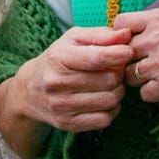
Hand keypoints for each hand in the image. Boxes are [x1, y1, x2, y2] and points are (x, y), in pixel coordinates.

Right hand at [12, 26, 134, 132]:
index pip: (95, 58)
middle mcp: (57, 83)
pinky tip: (106, 100)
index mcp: (58, 58)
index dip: (118, 54)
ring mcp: (61, 106)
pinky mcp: (68, 124)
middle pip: (108, 80)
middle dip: (120, 73)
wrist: (29, 90)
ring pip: (109, 101)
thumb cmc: (57, 59)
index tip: (129, 51)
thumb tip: (126, 35)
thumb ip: (101, 35)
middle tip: (118, 69)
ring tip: (113, 84)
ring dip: (118, 91)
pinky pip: (104, 120)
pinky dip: (112, 109)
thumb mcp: (73, 40)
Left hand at [114, 0, 158, 103]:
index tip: (134, 38)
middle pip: (122, 52)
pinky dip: (152, 94)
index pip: (121, 23)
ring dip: (140, 78)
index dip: (124, 32)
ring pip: (130, 76)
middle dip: (131, 57)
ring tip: (155, 78)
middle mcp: (153, 40)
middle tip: (144, 61)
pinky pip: (146, 95)